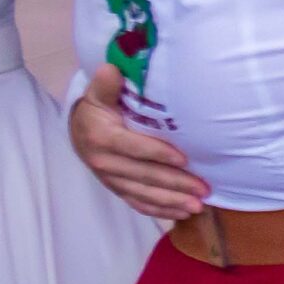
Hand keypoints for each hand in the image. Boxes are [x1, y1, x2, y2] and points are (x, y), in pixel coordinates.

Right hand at [71, 64, 206, 220]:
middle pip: (144, 175)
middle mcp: (104, 161)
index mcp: (102, 137)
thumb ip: (107, 85)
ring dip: (172, 202)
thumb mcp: (98, 94)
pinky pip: (138, 203)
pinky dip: (160, 210)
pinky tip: (181, 214)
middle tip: (203, 189)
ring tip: (198, 206)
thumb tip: (111, 69)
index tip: (185, 160)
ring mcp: (110, 179)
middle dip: (176, 184)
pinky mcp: (117, 189)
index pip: (135, 148)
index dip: (159, 154)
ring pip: (143, 194)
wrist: (80, 130)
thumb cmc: (98, 109)